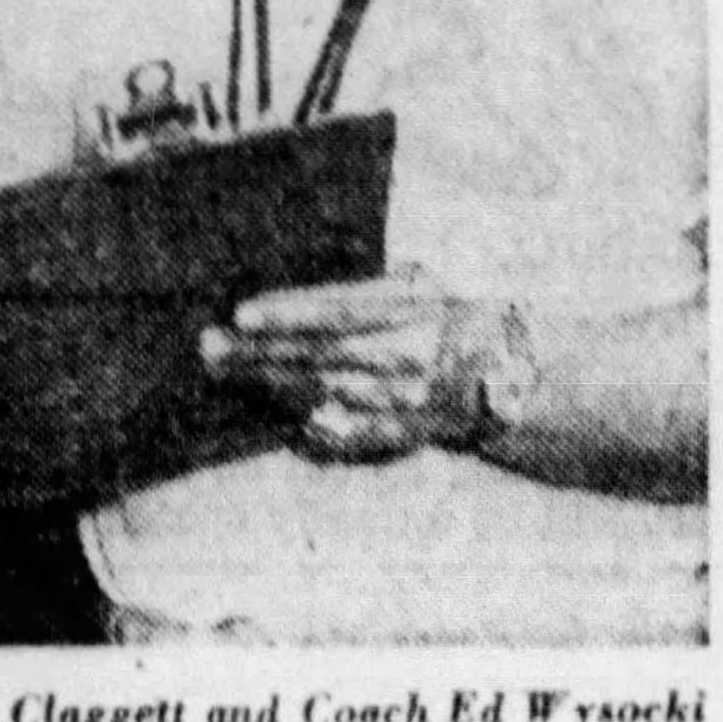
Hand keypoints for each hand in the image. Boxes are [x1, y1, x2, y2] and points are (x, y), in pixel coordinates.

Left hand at [200, 270, 521, 462]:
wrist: (512, 374)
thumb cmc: (449, 316)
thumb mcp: (417, 288)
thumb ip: (365, 293)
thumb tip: (296, 300)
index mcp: (408, 313)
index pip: (337, 311)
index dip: (288, 313)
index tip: (242, 313)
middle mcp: (402, 357)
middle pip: (318, 354)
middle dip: (259, 350)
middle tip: (210, 345)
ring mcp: (402, 400)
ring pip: (324, 392)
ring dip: (269, 383)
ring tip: (225, 372)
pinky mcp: (402, 433)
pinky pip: (351, 433)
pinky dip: (314, 427)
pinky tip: (277, 416)